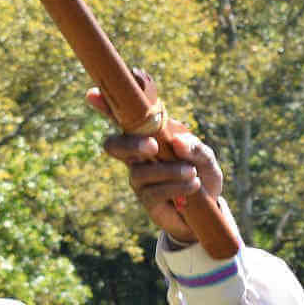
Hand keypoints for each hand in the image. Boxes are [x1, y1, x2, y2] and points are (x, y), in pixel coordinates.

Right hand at [86, 73, 222, 241]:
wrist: (210, 209)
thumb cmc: (203, 174)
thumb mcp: (206, 159)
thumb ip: (196, 148)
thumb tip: (177, 142)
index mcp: (147, 137)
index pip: (122, 120)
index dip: (105, 107)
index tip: (93, 95)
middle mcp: (137, 156)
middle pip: (114, 146)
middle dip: (130, 144)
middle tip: (153, 145)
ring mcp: (139, 179)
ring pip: (138, 171)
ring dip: (167, 170)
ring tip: (192, 172)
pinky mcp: (147, 200)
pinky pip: (153, 192)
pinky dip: (175, 187)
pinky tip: (193, 186)